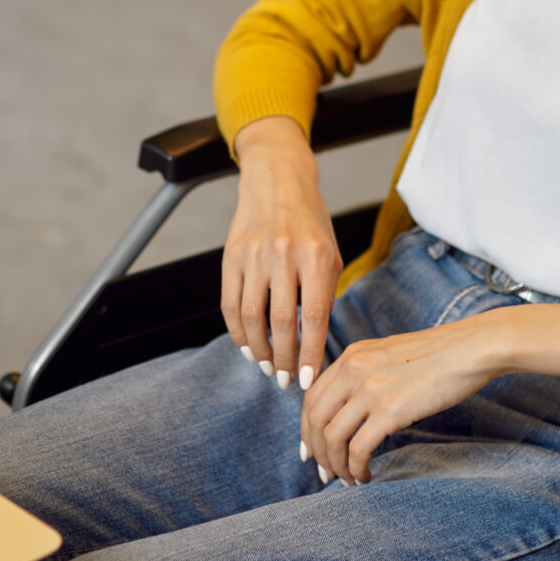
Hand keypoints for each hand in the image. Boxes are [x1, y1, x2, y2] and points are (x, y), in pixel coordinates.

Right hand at [222, 117, 340, 388]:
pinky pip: (230, 304)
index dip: (310, 354)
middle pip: (282, 322)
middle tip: (286, 381)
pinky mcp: (231, 256)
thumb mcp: (329, 252)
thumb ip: (323, 293)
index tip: (308, 380)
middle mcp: (285, 255)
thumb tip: (314, 342)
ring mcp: (254, 255)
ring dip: (259, 350)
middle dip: (284, 359)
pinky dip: (237, 332)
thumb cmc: (310, 221)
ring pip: (252, 318)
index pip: (314, 316)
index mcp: (316, 255)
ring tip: (267, 367)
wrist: (277, 179)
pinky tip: (247, 346)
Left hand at [302, 319, 504, 484]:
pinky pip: (358, 449)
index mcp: (352, 356)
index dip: (307, 429)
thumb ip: (367, 375)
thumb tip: (356, 410)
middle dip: (316, 452)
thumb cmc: (440, 355)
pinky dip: (356, 468)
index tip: (312, 451)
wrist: (472, 349)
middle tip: (326, 473)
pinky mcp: (390, 410)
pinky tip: (367, 476)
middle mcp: (353, 370)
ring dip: (335, 465)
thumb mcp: (391, 355)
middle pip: (315, 419)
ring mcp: (370, 390)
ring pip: (331, 438)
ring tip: (349, 479)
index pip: (312, 397)